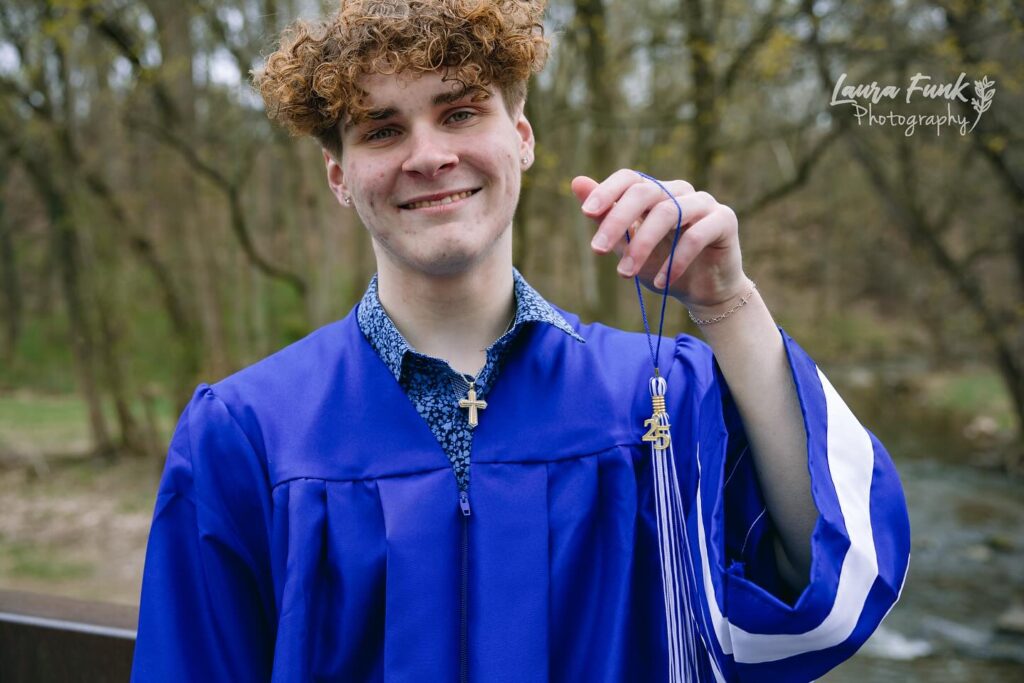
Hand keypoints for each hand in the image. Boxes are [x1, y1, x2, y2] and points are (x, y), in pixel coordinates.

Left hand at [571, 170, 748, 309]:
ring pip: (668, 213)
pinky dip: (675, 261)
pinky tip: (661, 282)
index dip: (607, 190)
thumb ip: (606, 217)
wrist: (703, 292)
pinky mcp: (725, 220)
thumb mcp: (628, 245)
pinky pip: (696, 236)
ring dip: (642, 246)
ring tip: (625, 274)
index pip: (629, 179)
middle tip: (597, 250)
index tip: (586, 213)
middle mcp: (679, 192)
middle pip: (645, 193)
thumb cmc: (663, 265)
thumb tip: (576, 181)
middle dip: (617, 220)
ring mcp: (704, 203)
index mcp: (655, 193)